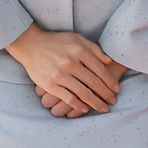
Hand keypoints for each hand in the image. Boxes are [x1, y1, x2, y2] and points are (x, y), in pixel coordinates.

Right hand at [6, 25, 122, 114]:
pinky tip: (86, 109)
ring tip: (103, 108)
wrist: (31, 45)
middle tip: (113, 101)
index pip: (100, 70)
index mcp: (79, 50)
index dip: (110, 81)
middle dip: (106, 94)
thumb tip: (109, 61)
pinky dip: (79, 105)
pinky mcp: (50, 84)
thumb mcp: (76, 38)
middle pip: (94, 83)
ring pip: (83, 92)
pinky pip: (68, 98)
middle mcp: (70, 62)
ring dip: (96, 103)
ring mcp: (59, 75)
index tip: (117, 89)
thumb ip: (93, 49)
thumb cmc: (56, 42)